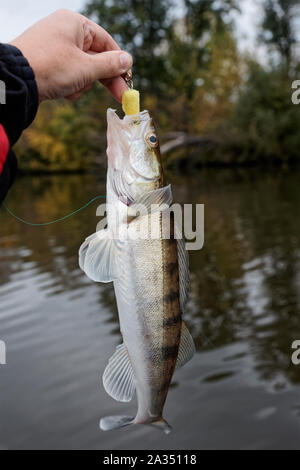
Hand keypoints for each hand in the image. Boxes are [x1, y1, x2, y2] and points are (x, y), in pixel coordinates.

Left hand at [10, 9, 131, 101]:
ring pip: (82, 68)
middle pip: (95, 57)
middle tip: (120, 96)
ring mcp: (55, 46)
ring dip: (82, 83)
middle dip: (103, 78)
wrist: (15, 80)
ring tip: (71, 88)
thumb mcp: (86, 68)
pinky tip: (63, 91)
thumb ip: (110, 65)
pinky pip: (68, 73)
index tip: (128, 81)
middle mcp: (65, 31)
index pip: (106, 42)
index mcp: (75, 23)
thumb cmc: (51, 68)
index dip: (119, 63)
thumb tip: (127, 61)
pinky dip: (70, 85)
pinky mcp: (48, 62)